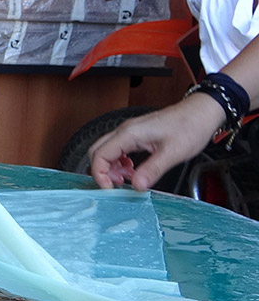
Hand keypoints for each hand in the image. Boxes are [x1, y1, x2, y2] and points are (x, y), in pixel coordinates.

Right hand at [87, 92, 224, 190]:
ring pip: (106, 150)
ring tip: (127, 179)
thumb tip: (137, 186)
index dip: (100, 175)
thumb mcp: (173, 153)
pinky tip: (133, 170)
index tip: (111, 189)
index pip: (100, 155)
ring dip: (111, 167)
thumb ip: (152, 170)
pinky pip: (118, 148)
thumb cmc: (190, 126)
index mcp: (130, 134)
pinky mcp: (136, 134)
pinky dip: (120, 162)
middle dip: (102, 171)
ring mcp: (130, 131)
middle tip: (117, 185)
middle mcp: (125, 131)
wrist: (202, 111)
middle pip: (97, 152)